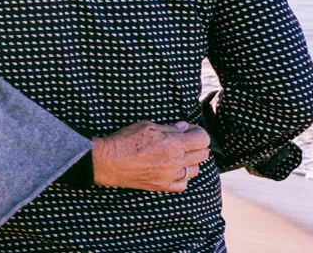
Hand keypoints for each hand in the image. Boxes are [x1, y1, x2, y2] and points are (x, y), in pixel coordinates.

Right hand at [92, 121, 210, 191]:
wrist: (109, 161)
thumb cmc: (126, 140)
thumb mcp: (147, 126)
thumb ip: (169, 128)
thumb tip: (184, 127)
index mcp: (174, 144)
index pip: (203, 139)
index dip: (198, 131)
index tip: (190, 129)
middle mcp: (176, 161)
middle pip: (203, 154)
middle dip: (197, 144)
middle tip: (186, 139)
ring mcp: (171, 176)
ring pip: (195, 170)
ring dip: (191, 160)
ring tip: (180, 154)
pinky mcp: (163, 186)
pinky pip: (183, 184)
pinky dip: (183, 176)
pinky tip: (174, 169)